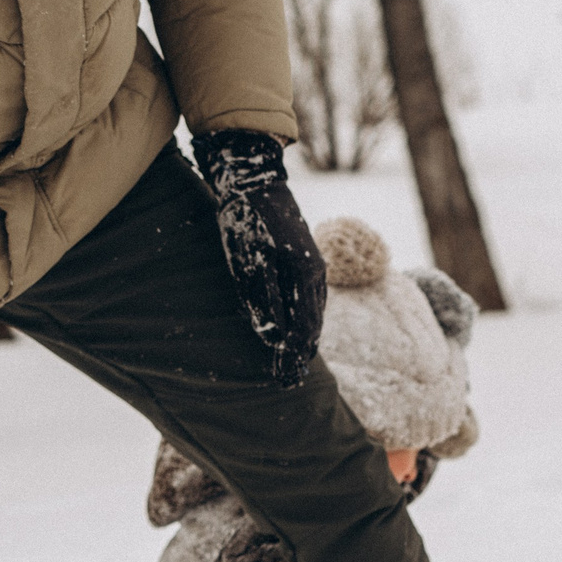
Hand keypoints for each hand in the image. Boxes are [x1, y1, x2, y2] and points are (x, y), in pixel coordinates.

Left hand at [192, 129, 327, 386]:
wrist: (254, 178)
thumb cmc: (245, 218)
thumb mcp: (246, 260)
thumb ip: (260, 299)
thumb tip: (273, 338)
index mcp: (304, 274)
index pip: (303, 328)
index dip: (292, 357)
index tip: (284, 381)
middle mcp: (317, 273)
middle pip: (313, 326)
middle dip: (300, 357)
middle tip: (289, 384)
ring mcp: (316, 265)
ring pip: (315, 314)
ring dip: (305, 341)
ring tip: (296, 365)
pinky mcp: (309, 259)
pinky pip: (313, 299)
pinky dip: (307, 321)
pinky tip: (300, 331)